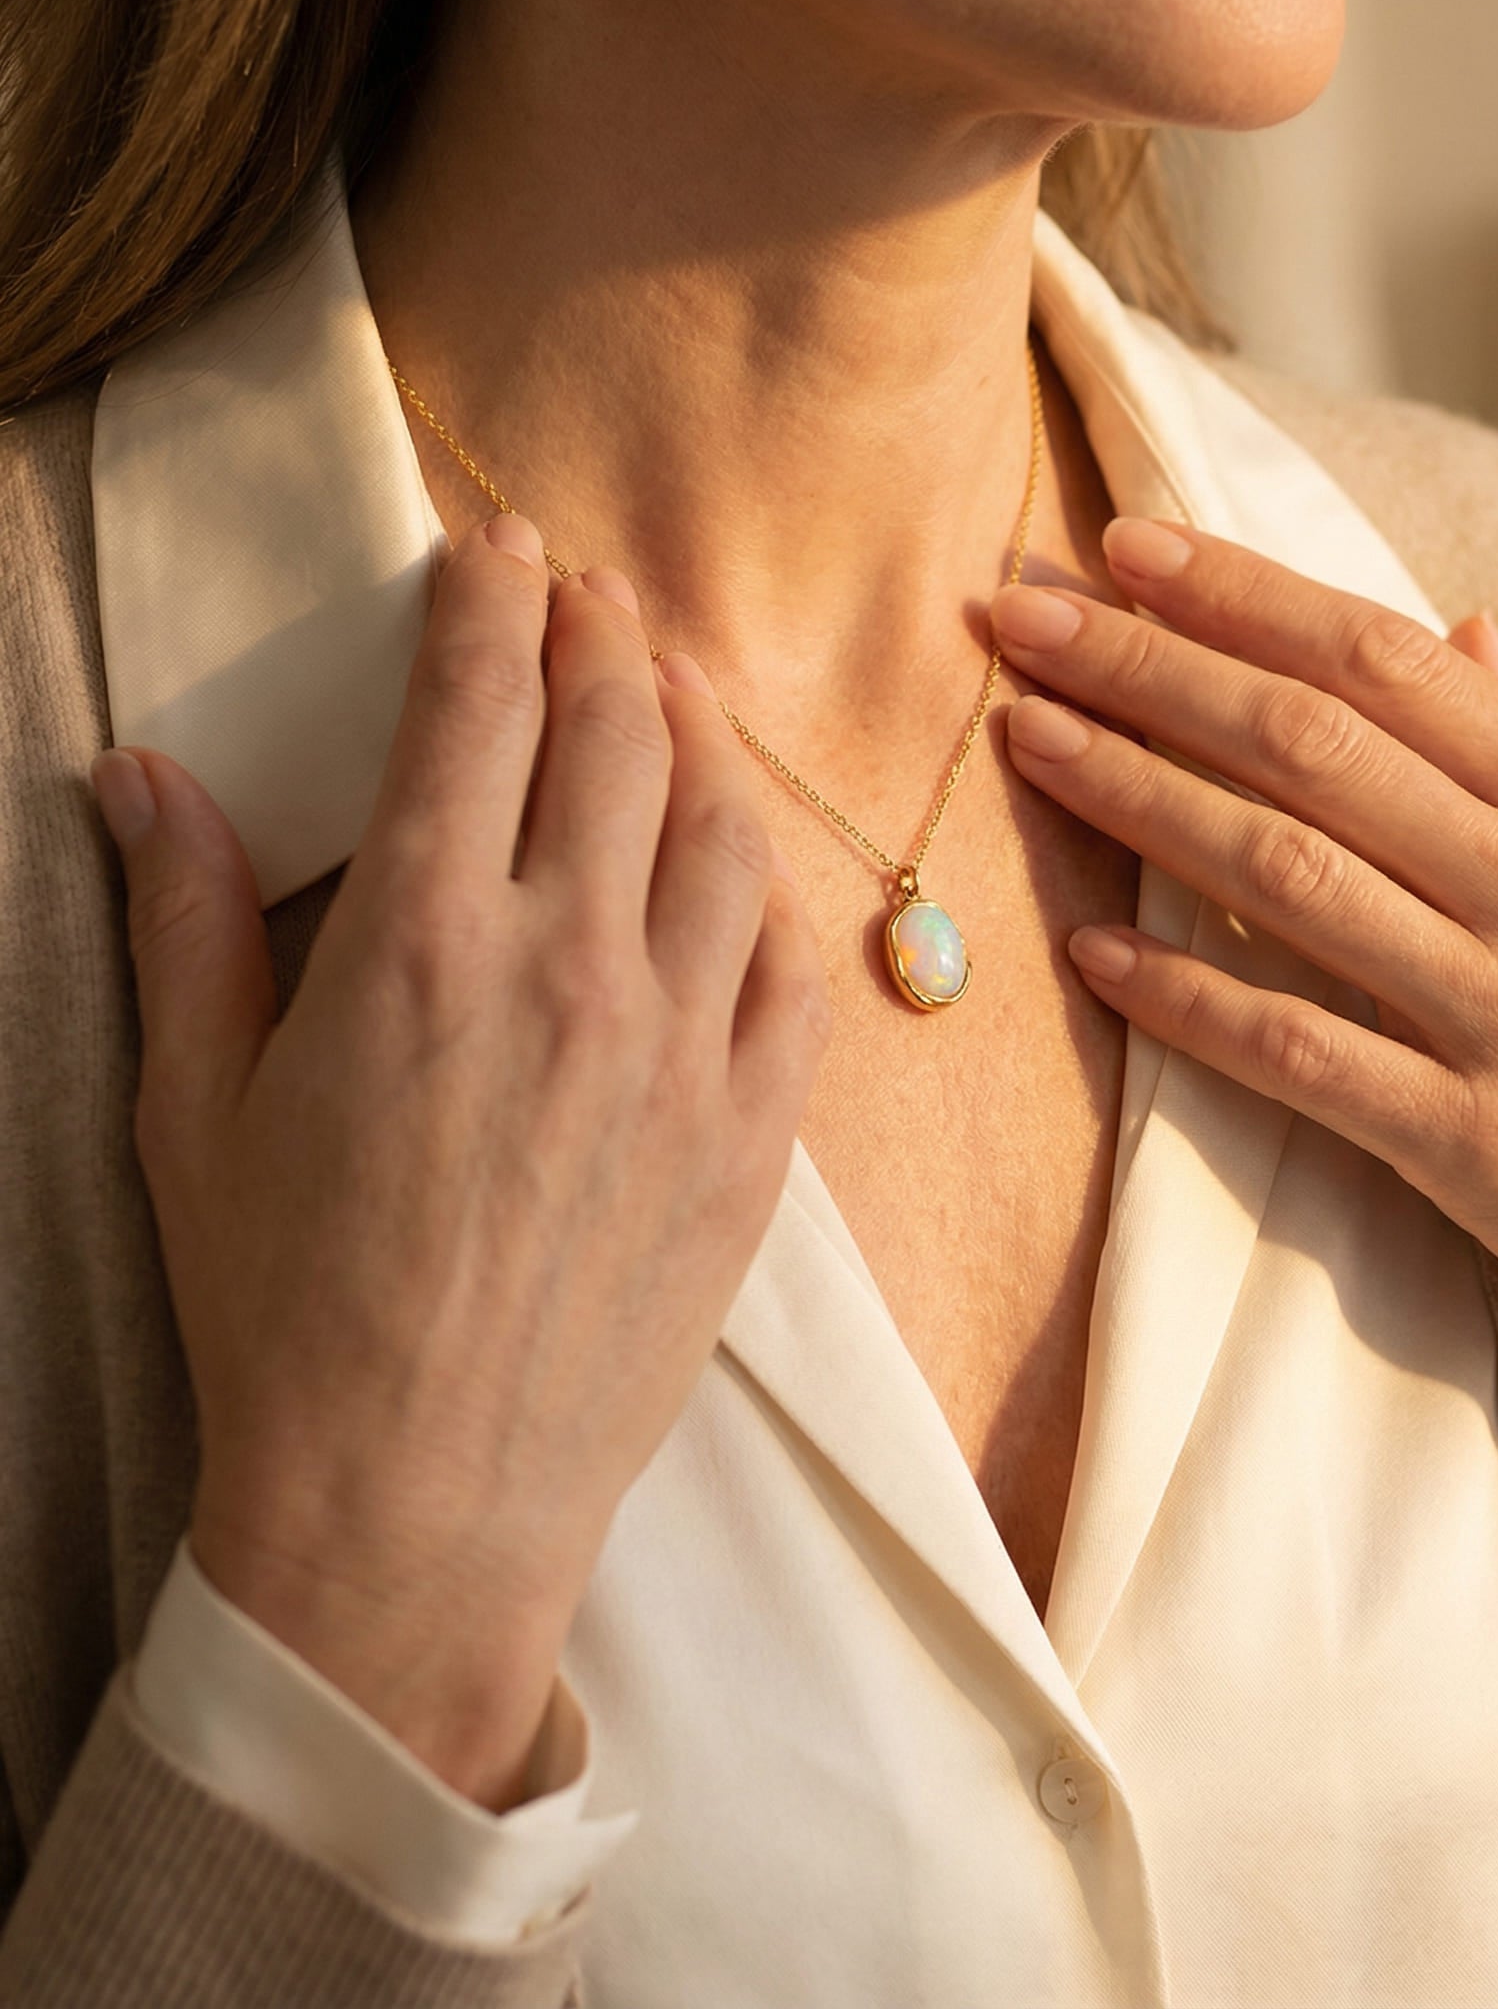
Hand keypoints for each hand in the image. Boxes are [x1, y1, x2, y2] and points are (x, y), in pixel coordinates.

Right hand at [90, 513, 829, 1806]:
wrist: (418, 1505)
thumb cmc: (284, 1312)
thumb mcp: (195, 1107)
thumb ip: (189, 919)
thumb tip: (148, 775)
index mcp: (419, 941)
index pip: (479, 704)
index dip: (490, 602)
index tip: (493, 551)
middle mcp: (570, 967)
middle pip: (614, 735)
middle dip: (597, 633)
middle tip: (584, 592)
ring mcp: (681, 1048)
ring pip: (722, 825)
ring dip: (697, 727)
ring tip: (669, 680)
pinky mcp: (753, 1133)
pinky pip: (790, 962)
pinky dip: (767, 879)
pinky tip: (740, 851)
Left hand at [990, 517, 1497, 1536]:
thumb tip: (1457, 628)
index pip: (1388, 660)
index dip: (1243, 593)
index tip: (1125, 547)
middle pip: (1310, 741)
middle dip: (1149, 667)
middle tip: (1019, 616)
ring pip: (1286, 871)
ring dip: (1137, 795)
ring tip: (1026, 740)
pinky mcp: (1480, 1147)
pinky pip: (1299, 1053)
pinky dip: (1186, 1000)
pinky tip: (1090, 958)